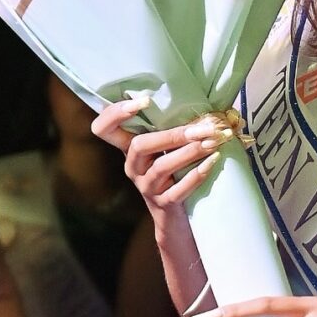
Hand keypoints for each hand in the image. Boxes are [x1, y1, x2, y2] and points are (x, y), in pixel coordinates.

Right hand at [92, 94, 239, 214]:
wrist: (175, 219)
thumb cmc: (175, 174)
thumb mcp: (165, 150)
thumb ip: (169, 127)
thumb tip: (198, 97)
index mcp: (129, 149)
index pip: (103, 128)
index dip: (115, 113)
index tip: (143, 100)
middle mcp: (133, 167)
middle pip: (139, 146)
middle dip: (171, 135)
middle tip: (201, 128)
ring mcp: (146, 187)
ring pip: (161, 167)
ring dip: (188, 153)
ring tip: (211, 143)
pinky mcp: (163, 204)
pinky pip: (177, 190)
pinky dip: (196, 175)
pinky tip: (212, 162)